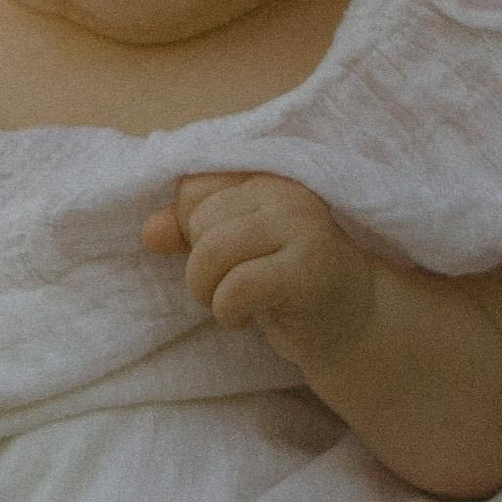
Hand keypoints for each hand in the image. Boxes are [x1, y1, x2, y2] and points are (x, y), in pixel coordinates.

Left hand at [143, 171, 375, 373]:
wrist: (352, 321)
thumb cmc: (286, 283)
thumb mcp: (234, 254)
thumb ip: (190, 235)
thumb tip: (149, 232)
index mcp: (265, 180)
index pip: (192, 188)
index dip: (190, 230)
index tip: (220, 259)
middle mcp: (286, 193)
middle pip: (199, 220)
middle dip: (197, 267)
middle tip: (223, 288)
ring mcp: (302, 227)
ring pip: (213, 249)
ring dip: (207, 291)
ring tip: (228, 305)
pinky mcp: (308, 268)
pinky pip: (237, 287)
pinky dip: (227, 312)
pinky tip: (244, 318)